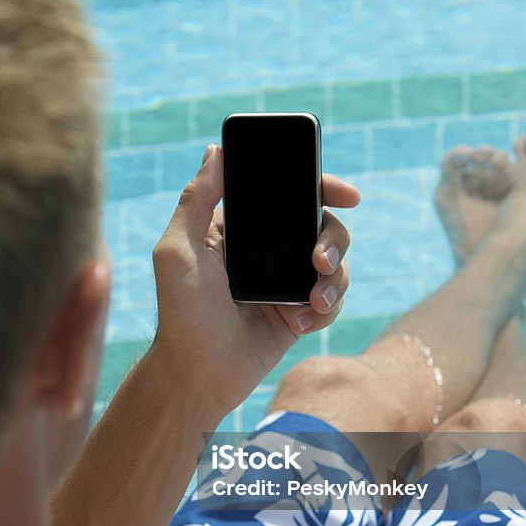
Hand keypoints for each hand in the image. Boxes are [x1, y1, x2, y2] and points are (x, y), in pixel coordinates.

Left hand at [152, 143, 359, 422]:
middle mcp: (268, 251)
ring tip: (313, 301)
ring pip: (336, 264)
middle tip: (319, 260)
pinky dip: (325, 310)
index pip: (289, 194)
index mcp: (242, 228)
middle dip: (334, 240)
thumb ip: (196, 200)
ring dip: (335, 279)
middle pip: (324, 227)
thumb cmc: (179, 312)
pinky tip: (299, 322)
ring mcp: (286, 283)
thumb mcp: (177, 250)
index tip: (348, 194)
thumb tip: (215, 151)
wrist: (197, 373)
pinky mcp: (299, 314)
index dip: (323, 186)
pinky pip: (333, 302)